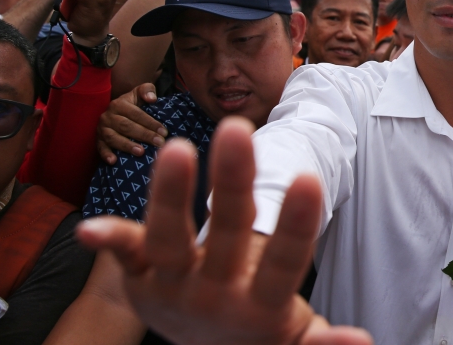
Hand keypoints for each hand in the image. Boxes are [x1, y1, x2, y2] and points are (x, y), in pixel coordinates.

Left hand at [76, 117, 371, 344]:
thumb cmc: (264, 334)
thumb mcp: (298, 340)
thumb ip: (324, 344)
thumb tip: (363, 342)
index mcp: (261, 307)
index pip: (283, 263)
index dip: (294, 223)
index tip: (307, 178)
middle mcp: (214, 295)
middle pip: (225, 235)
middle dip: (232, 183)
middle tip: (236, 130)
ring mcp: (172, 286)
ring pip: (168, 239)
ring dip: (170, 195)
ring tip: (176, 147)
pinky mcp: (140, 278)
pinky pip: (125, 255)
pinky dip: (109, 240)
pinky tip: (88, 227)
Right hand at [97, 83, 166, 163]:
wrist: (117, 112)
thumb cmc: (133, 104)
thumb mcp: (139, 93)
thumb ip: (147, 90)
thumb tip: (152, 99)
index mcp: (119, 104)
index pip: (136, 114)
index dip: (151, 123)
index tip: (164, 132)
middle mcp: (108, 116)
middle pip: (126, 126)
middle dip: (144, 135)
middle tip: (159, 143)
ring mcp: (102, 129)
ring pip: (113, 138)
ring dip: (127, 146)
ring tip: (141, 152)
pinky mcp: (98, 140)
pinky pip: (100, 148)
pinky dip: (106, 154)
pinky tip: (114, 161)